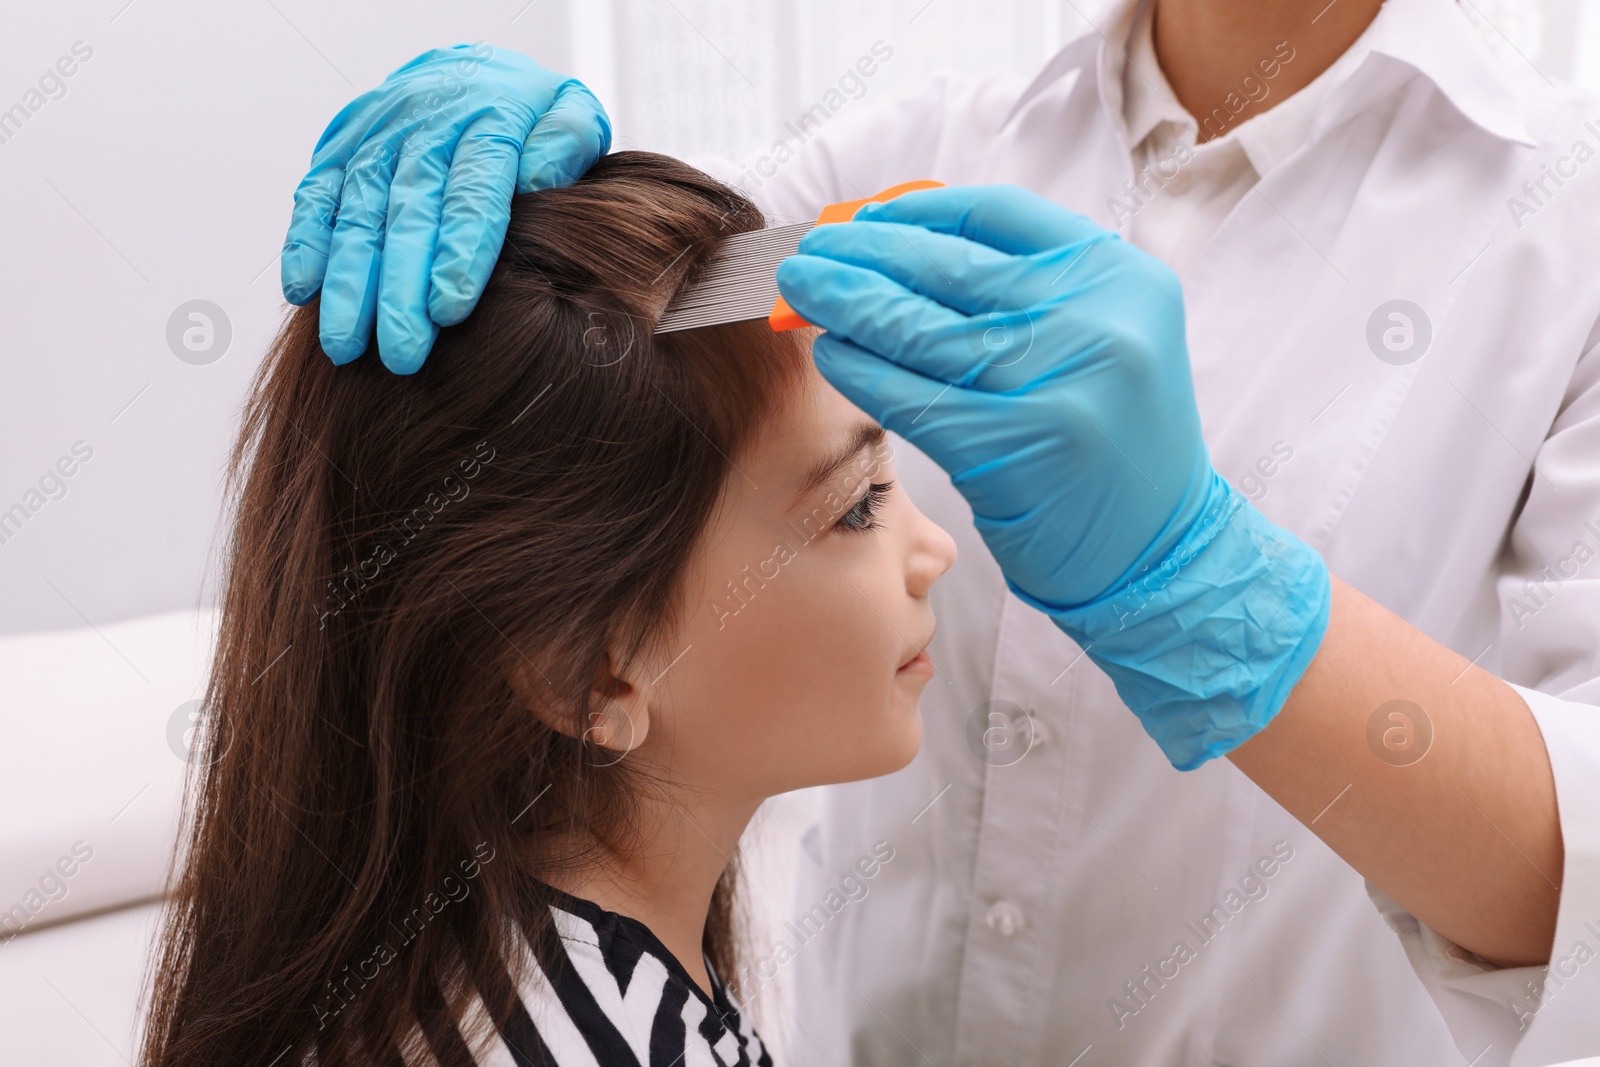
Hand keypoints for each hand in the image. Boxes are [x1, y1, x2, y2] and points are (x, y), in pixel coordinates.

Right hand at [281, 44, 610, 372]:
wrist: (475, 70)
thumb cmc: (531, 114)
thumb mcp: (573, 111)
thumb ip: (568, 141)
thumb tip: (541, 179)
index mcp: (488, 119)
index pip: (472, 192)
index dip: (458, 252)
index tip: (449, 310)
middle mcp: (425, 125)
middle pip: (409, 213)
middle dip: (400, 288)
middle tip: (401, 352)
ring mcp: (376, 135)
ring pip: (356, 212)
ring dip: (348, 282)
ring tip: (345, 346)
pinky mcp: (339, 146)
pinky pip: (315, 194)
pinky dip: (303, 241)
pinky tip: (302, 293)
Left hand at [776, 185, 1330, 768]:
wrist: (1157, 549)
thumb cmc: (1108, 439)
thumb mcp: (1096, 338)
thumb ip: (1019, 290)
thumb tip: (892, 248)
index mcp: (1117, 275)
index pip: (994, 214)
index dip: (912, 211)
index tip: (860, 219)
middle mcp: (1094, 319)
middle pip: (946, 266)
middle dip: (861, 253)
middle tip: (806, 251)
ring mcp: (1056, 384)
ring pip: (919, 328)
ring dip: (845, 304)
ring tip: (798, 293)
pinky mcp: (1012, 448)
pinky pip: (912, 396)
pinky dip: (861, 371)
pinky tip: (831, 356)